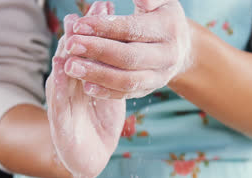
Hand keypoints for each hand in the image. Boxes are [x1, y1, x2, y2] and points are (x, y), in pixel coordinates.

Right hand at [46, 2, 125, 177]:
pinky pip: (58, 102)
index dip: (95, 27)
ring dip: (66, 54)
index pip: (87, 48)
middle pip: (72, 54)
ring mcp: (62, 102)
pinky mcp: (60, 122)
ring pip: (62, 74)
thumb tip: (124, 43)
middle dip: (80, 33)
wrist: (89, 155)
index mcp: (82, 76)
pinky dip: (59, 85)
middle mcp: (69, 85)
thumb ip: (111, 68)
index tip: (105, 5)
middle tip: (88, 11)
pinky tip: (61, 70)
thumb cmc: (100, 120)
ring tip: (71, 34)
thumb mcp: (109, 90)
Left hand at [63, 0, 191, 98]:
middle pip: (129, 57)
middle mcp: (167, 56)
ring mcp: (159, 76)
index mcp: (168, 29)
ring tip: (71, 67)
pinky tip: (85, 86)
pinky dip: (106, 92)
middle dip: (97, 51)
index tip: (79, 26)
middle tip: (70, 46)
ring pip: (127, 80)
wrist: (180, 46)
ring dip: (97, 75)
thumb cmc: (162, 16)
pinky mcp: (149, 90)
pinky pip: (127, 94)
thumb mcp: (161, 1)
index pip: (133, 30)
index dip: (105, 28)